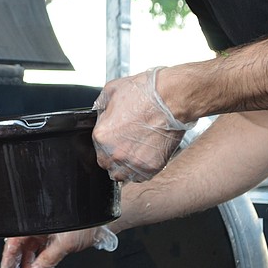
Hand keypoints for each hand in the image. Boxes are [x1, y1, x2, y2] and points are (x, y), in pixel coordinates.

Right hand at [0, 226, 117, 267]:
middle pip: (20, 245)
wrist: (102, 219)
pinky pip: (42, 250)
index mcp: (35, 222)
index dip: (9, 258)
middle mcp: (37, 225)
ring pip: (31, 249)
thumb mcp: (65, 243)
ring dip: (30, 264)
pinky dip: (41, 261)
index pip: (14, 241)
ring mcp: (45, 230)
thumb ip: (49, 259)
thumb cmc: (85, 222)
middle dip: (17, 263)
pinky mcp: (54, 236)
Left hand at [93, 67, 193, 181]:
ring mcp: (133, 162)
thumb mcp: (111, 91)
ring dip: (126, 168)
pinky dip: (141, 171)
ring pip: (123, 175)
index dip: (106, 144)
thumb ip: (101, 106)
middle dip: (113, 158)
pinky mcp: (151, 167)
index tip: (115, 140)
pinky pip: (141, 177)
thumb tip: (100, 111)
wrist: (171, 98)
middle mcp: (114, 153)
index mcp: (101, 136)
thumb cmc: (144, 94)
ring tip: (135, 155)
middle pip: (107, 165)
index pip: (96, 150)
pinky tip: (145, 158)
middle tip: (126, 147)